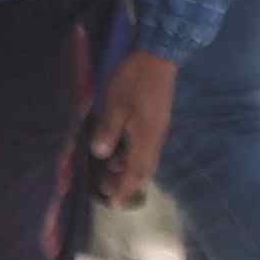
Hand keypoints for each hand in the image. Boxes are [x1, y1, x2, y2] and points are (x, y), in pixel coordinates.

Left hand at [89, 50, 177, 204]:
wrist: (158, 55)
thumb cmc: (133, 80)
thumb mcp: (115, 105)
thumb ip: (108, 131)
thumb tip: (100, 154)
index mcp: (146, 138)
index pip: (136, 172)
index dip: (124, 189)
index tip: (113, 204)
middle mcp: (155, 138)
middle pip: (144, 170)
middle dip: (127, 182)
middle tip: (107, 188)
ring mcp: (158, 128)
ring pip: (145, 158)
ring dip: (129, 168)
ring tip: (109, 168)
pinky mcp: (156, 119)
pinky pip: (146, 147)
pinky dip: (132, 155)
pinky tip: (120, 148)